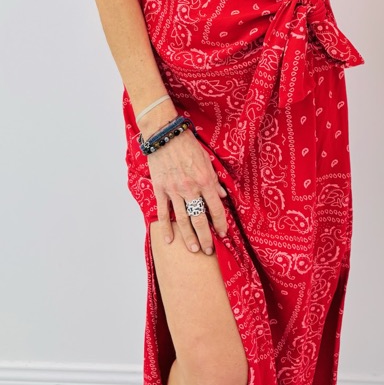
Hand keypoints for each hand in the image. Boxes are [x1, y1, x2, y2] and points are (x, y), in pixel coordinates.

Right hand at [146, 122, 228, 253]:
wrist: (165, 134)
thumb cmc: (188, 145)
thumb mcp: (207, 160)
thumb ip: (214, 180)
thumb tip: (221, 196)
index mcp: (205, 180)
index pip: (216, 208)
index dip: (221, 223)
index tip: (223, 234)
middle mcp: (190, 189)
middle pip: (199, 219)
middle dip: (206, 237)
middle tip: (209, 250)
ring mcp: (174, 191)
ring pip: (182, 220)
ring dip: (189, 237)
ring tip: (194, 249)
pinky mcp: (160, 190)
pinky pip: (163, 212)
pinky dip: (166, 228)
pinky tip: (169, 240)